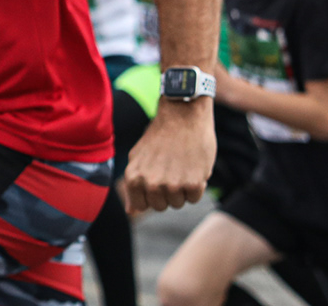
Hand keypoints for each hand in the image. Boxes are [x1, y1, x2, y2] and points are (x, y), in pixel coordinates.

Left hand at [123, 99, 213, 214]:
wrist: (183, 114)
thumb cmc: (161, 135)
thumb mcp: (138, 156)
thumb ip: (134, 184)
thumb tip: (131, 213)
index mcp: (134, 177)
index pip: (141, 206)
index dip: (151, 193)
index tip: (155, 176)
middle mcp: (150, 184)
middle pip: (161, 206)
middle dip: (166, 192)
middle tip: (170, 169)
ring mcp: (172, 185)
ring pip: (178, 203)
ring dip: (182, 189)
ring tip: (180, 165)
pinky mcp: (193, 184)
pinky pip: (194, 198)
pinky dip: (196, 186)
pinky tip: (192, 166)